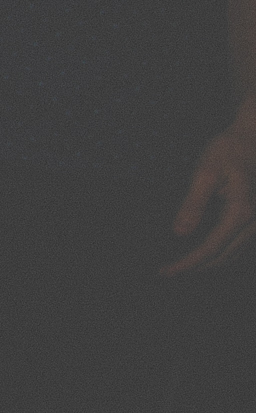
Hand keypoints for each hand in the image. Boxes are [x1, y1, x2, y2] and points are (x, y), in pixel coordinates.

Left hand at [162, 116, 255, 275]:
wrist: (250, 138)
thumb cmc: (226, 151)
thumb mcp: (204, 173)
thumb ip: (192, 204)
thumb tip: (180, 233)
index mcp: (240, 213)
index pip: (210, 248)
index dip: (187, 264)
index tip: (165, 272)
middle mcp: (252, 222)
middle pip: (222, 257)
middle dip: (194, 269)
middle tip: (166, 274)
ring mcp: (255, 222)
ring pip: (232, 254)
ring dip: (207, 264)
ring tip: (179, 268)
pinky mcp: (252, 219)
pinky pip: (236, 244)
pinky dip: (218, 253)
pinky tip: (199, 253)